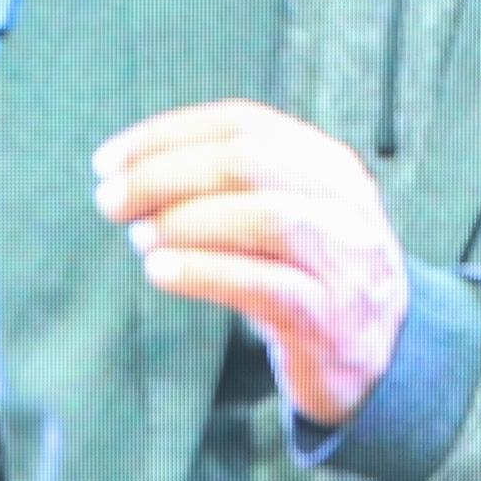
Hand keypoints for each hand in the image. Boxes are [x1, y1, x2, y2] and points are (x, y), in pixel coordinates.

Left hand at [93, 99, 408, 425]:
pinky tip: (161, 271)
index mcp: (326, 164)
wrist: (372, 355)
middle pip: (248, 163)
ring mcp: (342, 259)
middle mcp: (343, 202)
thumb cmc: (303, 276)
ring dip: (186, 221)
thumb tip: (127, 176)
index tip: (108, 161)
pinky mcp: (327, 317)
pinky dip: (204, 272)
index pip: (242, 124)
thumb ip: (223, 188)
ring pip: (264, 218)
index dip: (166, 135)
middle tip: (111, 200)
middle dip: (165, 175)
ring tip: (140, 237)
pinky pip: (264, 285)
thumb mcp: (278, 216)